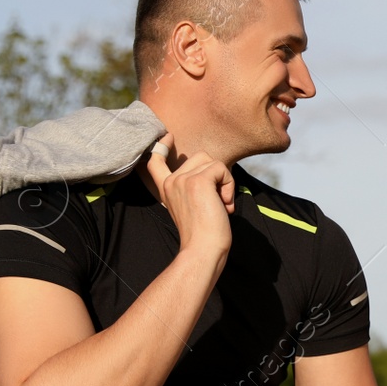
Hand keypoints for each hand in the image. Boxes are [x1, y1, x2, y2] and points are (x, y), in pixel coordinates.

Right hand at [144, 133, 234, 259]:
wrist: (203, 248)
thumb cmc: (204, 235)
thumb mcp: (194, 206)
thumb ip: (195, 189)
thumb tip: (215, 172)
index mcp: (167, 189)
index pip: (156, 162)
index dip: (161, 147)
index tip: (168, 136)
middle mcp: (172, 182)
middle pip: (201, 158)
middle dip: (216, 176)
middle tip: (220, 202)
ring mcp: (183, 180)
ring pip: (213, 162)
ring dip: (225, 181)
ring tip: (222, 204)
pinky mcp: (198, 181)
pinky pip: (222, 170)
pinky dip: (230, 186)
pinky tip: (226, 204)